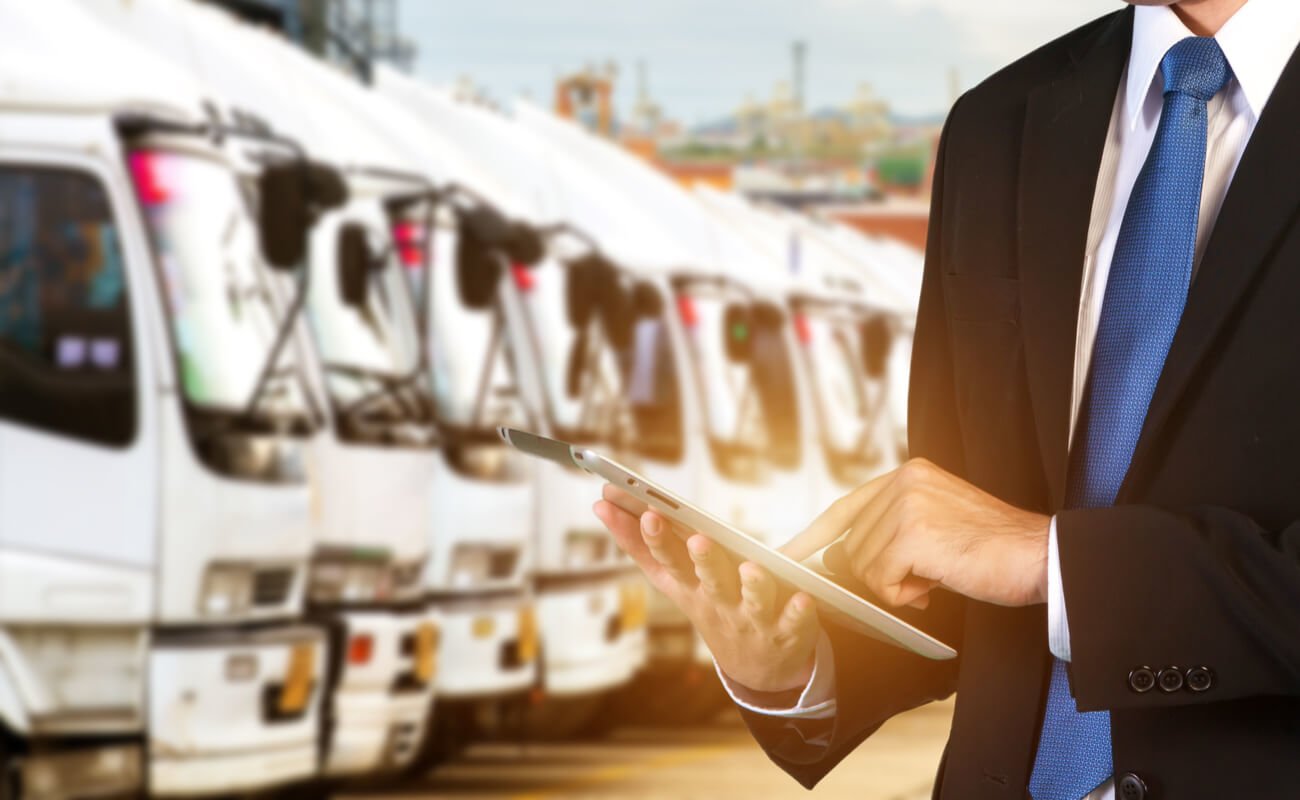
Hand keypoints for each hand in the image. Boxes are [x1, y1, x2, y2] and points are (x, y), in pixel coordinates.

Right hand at [593, 484, 819, 692]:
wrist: (756, 669)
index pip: (667, 561)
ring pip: (753, 601)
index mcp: (689, 586)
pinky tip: (804, 599)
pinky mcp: (785, 632)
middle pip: (708, 579)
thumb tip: (599, 505)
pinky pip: (794, 623)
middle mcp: (718, 603)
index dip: (655, 540)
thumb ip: (637, 544)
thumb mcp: (673, 580)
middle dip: (703, 560)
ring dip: (752, 586)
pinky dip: (799, 613)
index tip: (646, 512)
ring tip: (752, 569)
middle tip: (696, 538)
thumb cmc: (709, 606)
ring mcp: (751, 620)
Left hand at [784, 458, 1049, 609]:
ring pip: (865, 565)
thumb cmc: (993, 552)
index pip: (846, 507)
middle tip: (923, 580)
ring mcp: (907, 503)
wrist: (1042, 556)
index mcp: (910, 474)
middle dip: (877, 574)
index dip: (813, 535)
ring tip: (937, 578)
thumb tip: (838, 560)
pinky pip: (881, 580)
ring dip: (896, 586)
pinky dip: (904, 594)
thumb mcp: (935, 530)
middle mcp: (905, 480)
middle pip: (852, 544)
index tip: (784, 554)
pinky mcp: (913, 533)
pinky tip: (936, 585)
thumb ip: (891, 535)